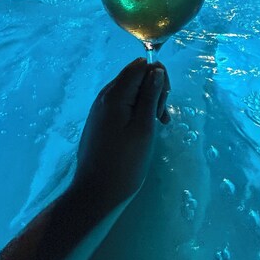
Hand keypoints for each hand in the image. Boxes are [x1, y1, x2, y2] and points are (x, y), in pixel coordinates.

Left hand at [72, 58, 170, 212]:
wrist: (95, 193)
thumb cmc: (124, 162)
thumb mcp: (144, 127)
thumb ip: (150, 95)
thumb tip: (156, 69)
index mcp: (114, 94)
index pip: (140, 66)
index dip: (158, 78)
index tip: (164, 101)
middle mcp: (104, 95)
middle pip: (136, 76)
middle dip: (153, 91)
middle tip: (161, 118)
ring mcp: (100, 108)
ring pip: (131, 91)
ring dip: (147, 103)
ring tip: (156, 126)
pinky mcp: (100, 120)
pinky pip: (123, 104)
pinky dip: (137, 112)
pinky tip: (144, 130)